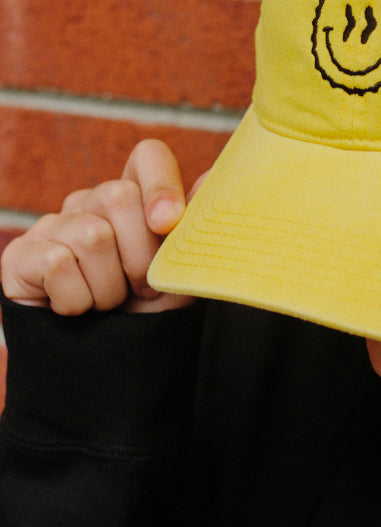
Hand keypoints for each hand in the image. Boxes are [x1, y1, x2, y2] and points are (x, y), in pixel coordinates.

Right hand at [0, 140, 201, 314]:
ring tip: (106, 303)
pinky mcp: (21, 254)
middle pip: (119, 196)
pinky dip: (78, 299)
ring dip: (109, 287)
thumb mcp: (179, 275)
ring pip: (91, 235)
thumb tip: (213, 182)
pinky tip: (77, 310)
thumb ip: (194, 231)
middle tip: (138, 289)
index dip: (161, 183)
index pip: (148, 157)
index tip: (169, 223)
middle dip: (140, 256)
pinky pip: (58, 263)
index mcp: (134, 201)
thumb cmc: (144, 314)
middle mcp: (90, 204)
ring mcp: (53, 226)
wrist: (105, 370)